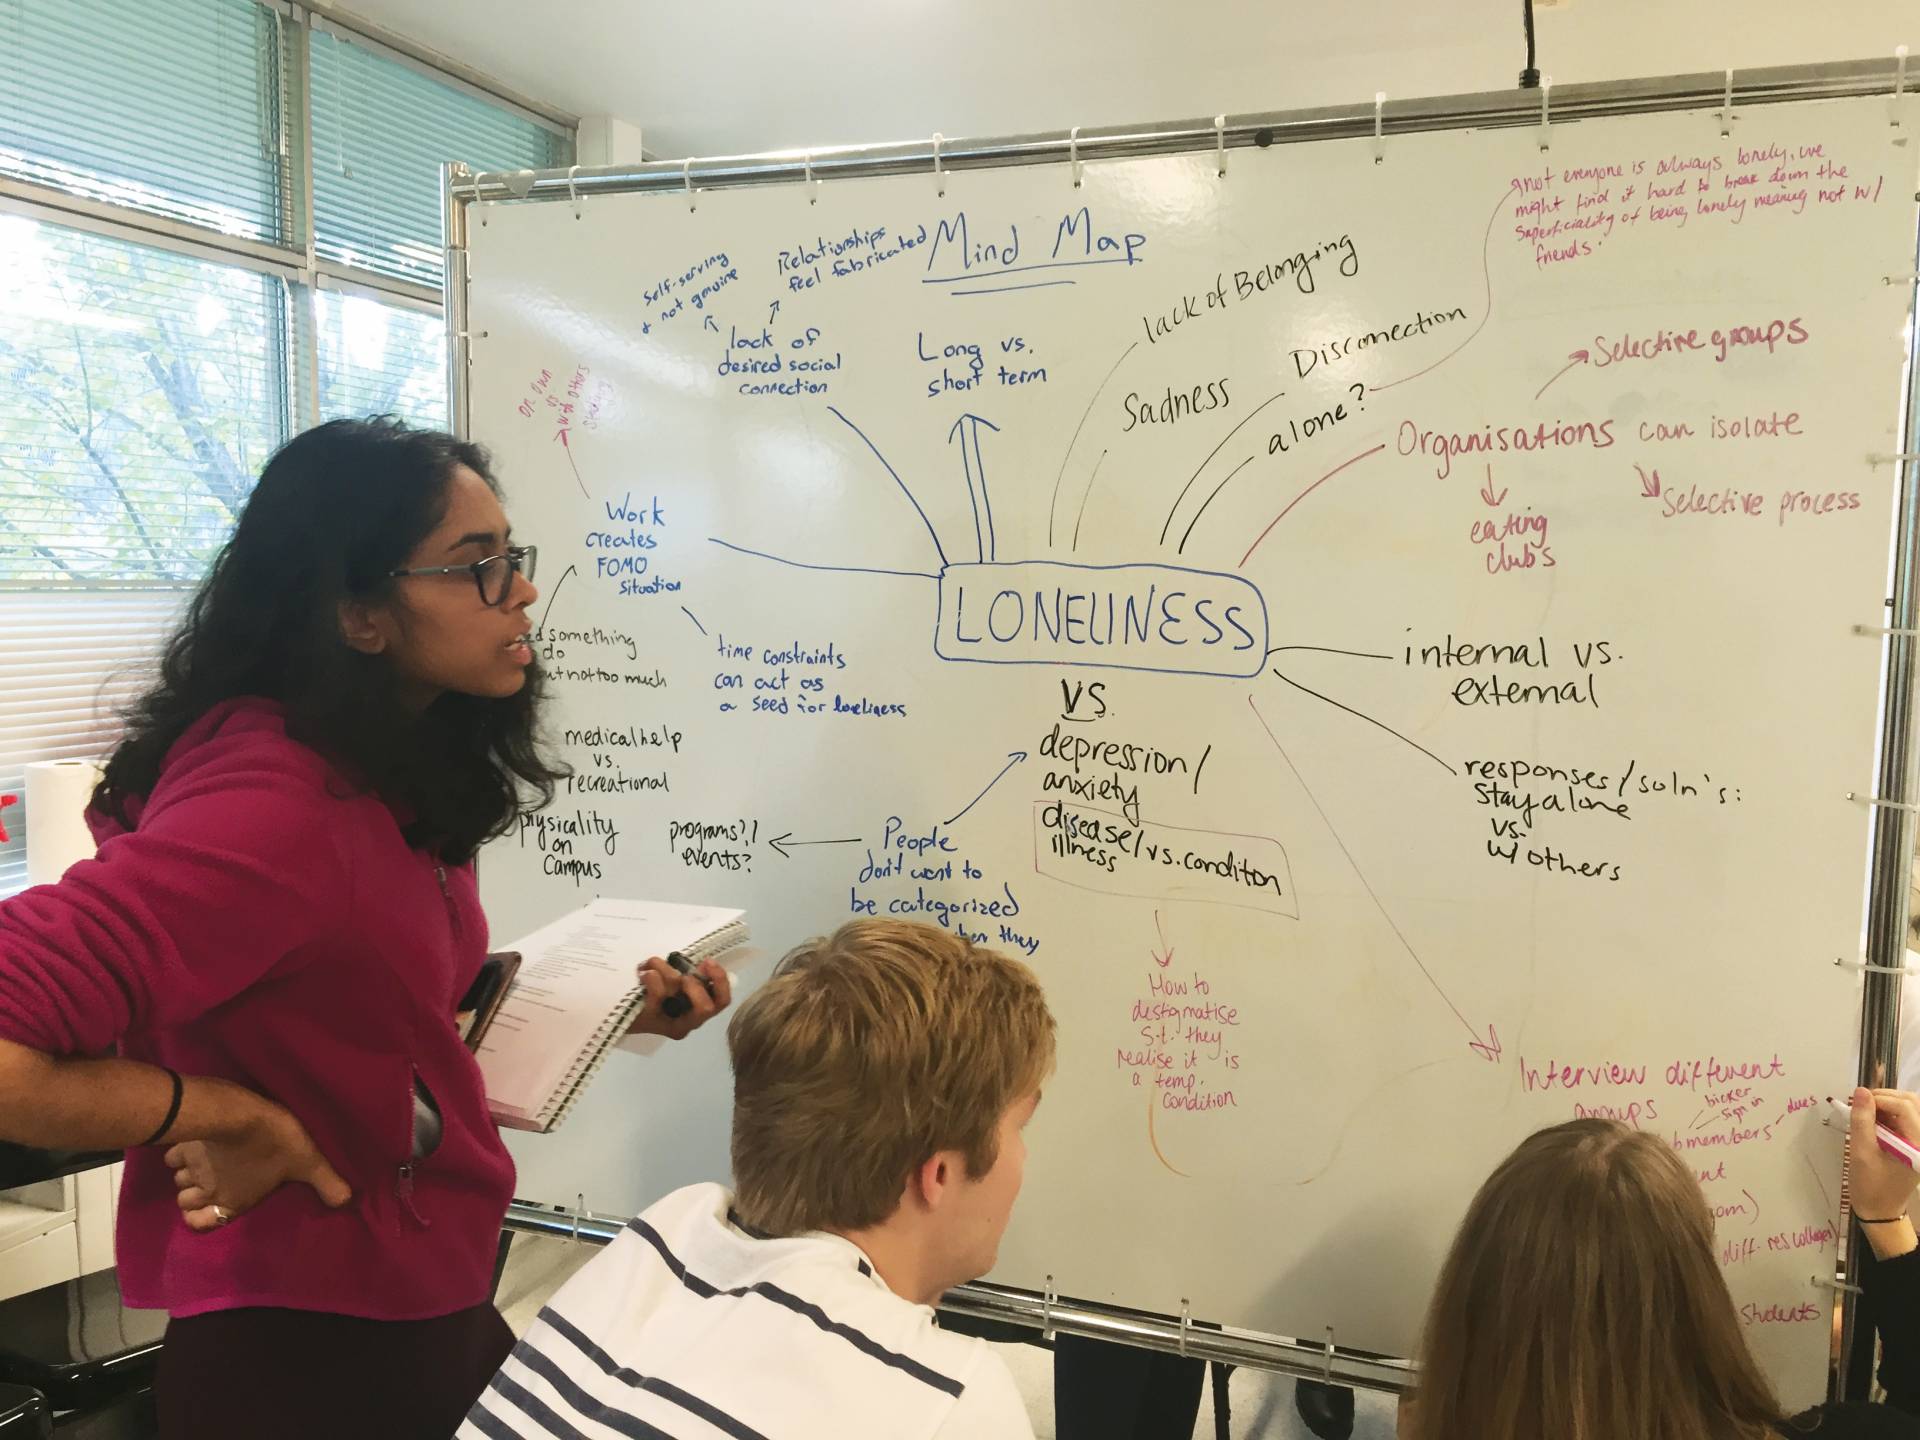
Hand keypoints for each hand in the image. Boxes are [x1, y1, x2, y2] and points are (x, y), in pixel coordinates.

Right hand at [164, 1085, 351, 1232]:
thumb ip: (325, 1183)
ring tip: (206, 1162)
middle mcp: (207, 1190)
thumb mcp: (308, 1163)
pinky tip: (194, 1145)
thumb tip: (347, 1201)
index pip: (200, 1224)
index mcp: (232, 1201)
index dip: (202, 1218)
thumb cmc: (276, 1143)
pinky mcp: (183, 1145)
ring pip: (179, 1180)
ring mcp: (191, 1168)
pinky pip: (172, 1156)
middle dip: (195, 1194)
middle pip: (186, 1201)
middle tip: (215, 1178)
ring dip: (188, 1174)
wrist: (239, 1114)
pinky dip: (180, 1153)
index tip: (211, 1207)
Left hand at [627, 955, 731, 1039]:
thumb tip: (704, 965)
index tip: (707, 962)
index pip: (722, 1001)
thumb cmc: (654, 992)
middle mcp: (687, 1022)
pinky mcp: (650, 1020)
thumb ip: (693, 977)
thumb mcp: (678, 983)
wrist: (622, 1010)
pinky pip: (657, 992)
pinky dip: (651, 976)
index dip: (720, 980)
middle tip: (683, 976)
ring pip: (678, 991)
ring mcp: (669, 1023)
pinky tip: (643, 973)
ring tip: (652, 964)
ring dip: (665, 969)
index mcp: (699, 1011)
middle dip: (696, 986)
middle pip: (706, 1008)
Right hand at [1849, 1086, 1919, 1258]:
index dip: (1880, 1098)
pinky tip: (1874, 1122)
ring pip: (1910, 1108)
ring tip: (1867, 1113)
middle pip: (1912, 1103)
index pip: (1905, 1107)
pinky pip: (1906, 1119)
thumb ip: (1862, 1121)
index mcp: (1917, 1145)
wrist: (1880, 1209)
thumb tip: (1861, 1092)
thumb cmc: (1870, 1185)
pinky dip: (1889, 1114)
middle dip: (1885, 1098)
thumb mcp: (1861, 1152)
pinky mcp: (1914, 1143)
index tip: (1857, 1103)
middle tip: (1862, 1105)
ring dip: (1887, 1104)